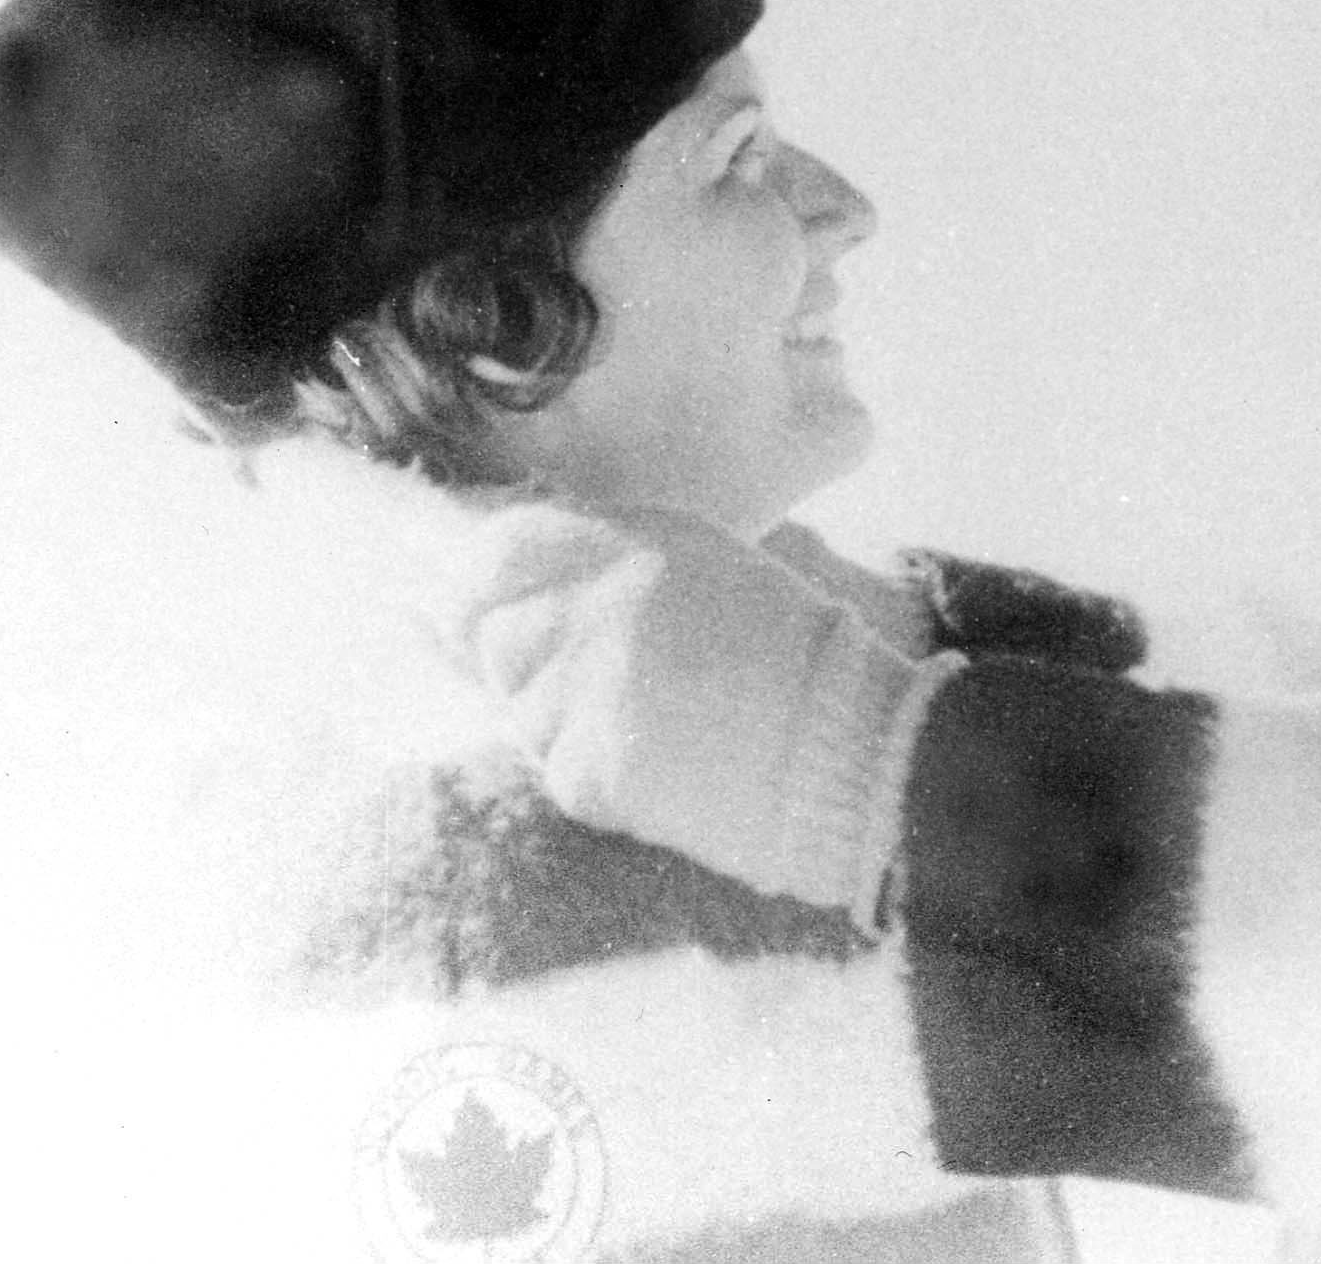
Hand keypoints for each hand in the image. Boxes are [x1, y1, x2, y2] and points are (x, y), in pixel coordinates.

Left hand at [433, 502, 940, 918]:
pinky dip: (592, 772)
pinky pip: (555, 770)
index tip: (473, 604)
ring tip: (650, 719)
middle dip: (525, 657)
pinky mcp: (585, 774)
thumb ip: (606, 551)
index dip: (476, 581)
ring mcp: (578, 697)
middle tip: (601, 676)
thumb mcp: (700, 558)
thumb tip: (509, 557)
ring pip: (520, 710)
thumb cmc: (785, 645)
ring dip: (562, 718)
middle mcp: (586, 612)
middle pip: (494, 638)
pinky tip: (659, 761)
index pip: (493, 553)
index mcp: (621, 546)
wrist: (848, 746)